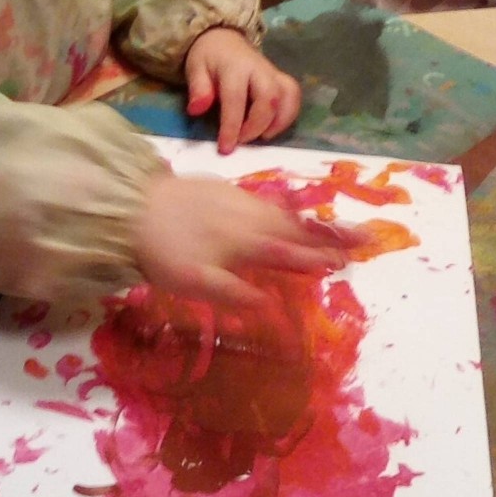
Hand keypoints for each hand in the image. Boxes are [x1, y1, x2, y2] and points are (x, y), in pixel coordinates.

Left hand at [133, 173, 343, 307]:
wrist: (132, 205)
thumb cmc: (164, 251)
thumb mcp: (197, 283)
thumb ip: (237, 295)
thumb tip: (273, 307)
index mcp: (249, 243)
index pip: (294, 253)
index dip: (321, 259)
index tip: (348, 264)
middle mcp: (251, 217)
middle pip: (298, 228)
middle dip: (330, 235)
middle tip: (364, 238)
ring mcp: (238, 200)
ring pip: (283, 213)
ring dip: (310, 223)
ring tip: (333, 229)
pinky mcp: (223, 189)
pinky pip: (266, 201)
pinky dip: (285, 210)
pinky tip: (286, 212)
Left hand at [184, 28, 300, 153]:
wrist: (224, 39)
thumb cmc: (209, 58)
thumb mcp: (195, 68)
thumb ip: (198, 89)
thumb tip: (197, 110)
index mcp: (235, 66)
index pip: (236, 98)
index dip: (232, 126)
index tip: (226, 148)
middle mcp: (259, 69)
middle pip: (269, 98)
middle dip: (258, 126)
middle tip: (242, 141)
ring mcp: (274, 73)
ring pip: (288, 96)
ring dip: (279, 122)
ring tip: (262, 137)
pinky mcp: (282, 79)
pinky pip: (294, 95)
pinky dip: (289, 115)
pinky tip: (273, 128)